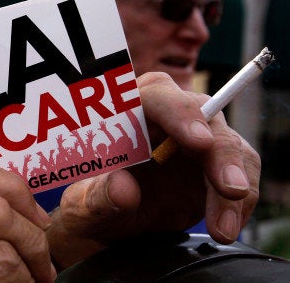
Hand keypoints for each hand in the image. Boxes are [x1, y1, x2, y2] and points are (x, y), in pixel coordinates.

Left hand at [47, 72, 259, 268]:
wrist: (110, 223)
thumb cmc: (91, 203)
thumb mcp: (84, 206)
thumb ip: (98, 197)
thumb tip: (123, 189)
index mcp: (127, 111)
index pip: (156, 97)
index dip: (179, 114)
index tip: (198, 141)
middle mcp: (166, 116)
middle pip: (204, 117)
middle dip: (221, 153)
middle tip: (230, 189)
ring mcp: (196, 137)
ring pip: (229, 147)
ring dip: (234, 186)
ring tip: (222, 230)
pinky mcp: (216, 161)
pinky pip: (242, 172)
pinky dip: (240, 203)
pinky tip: (227, 228)